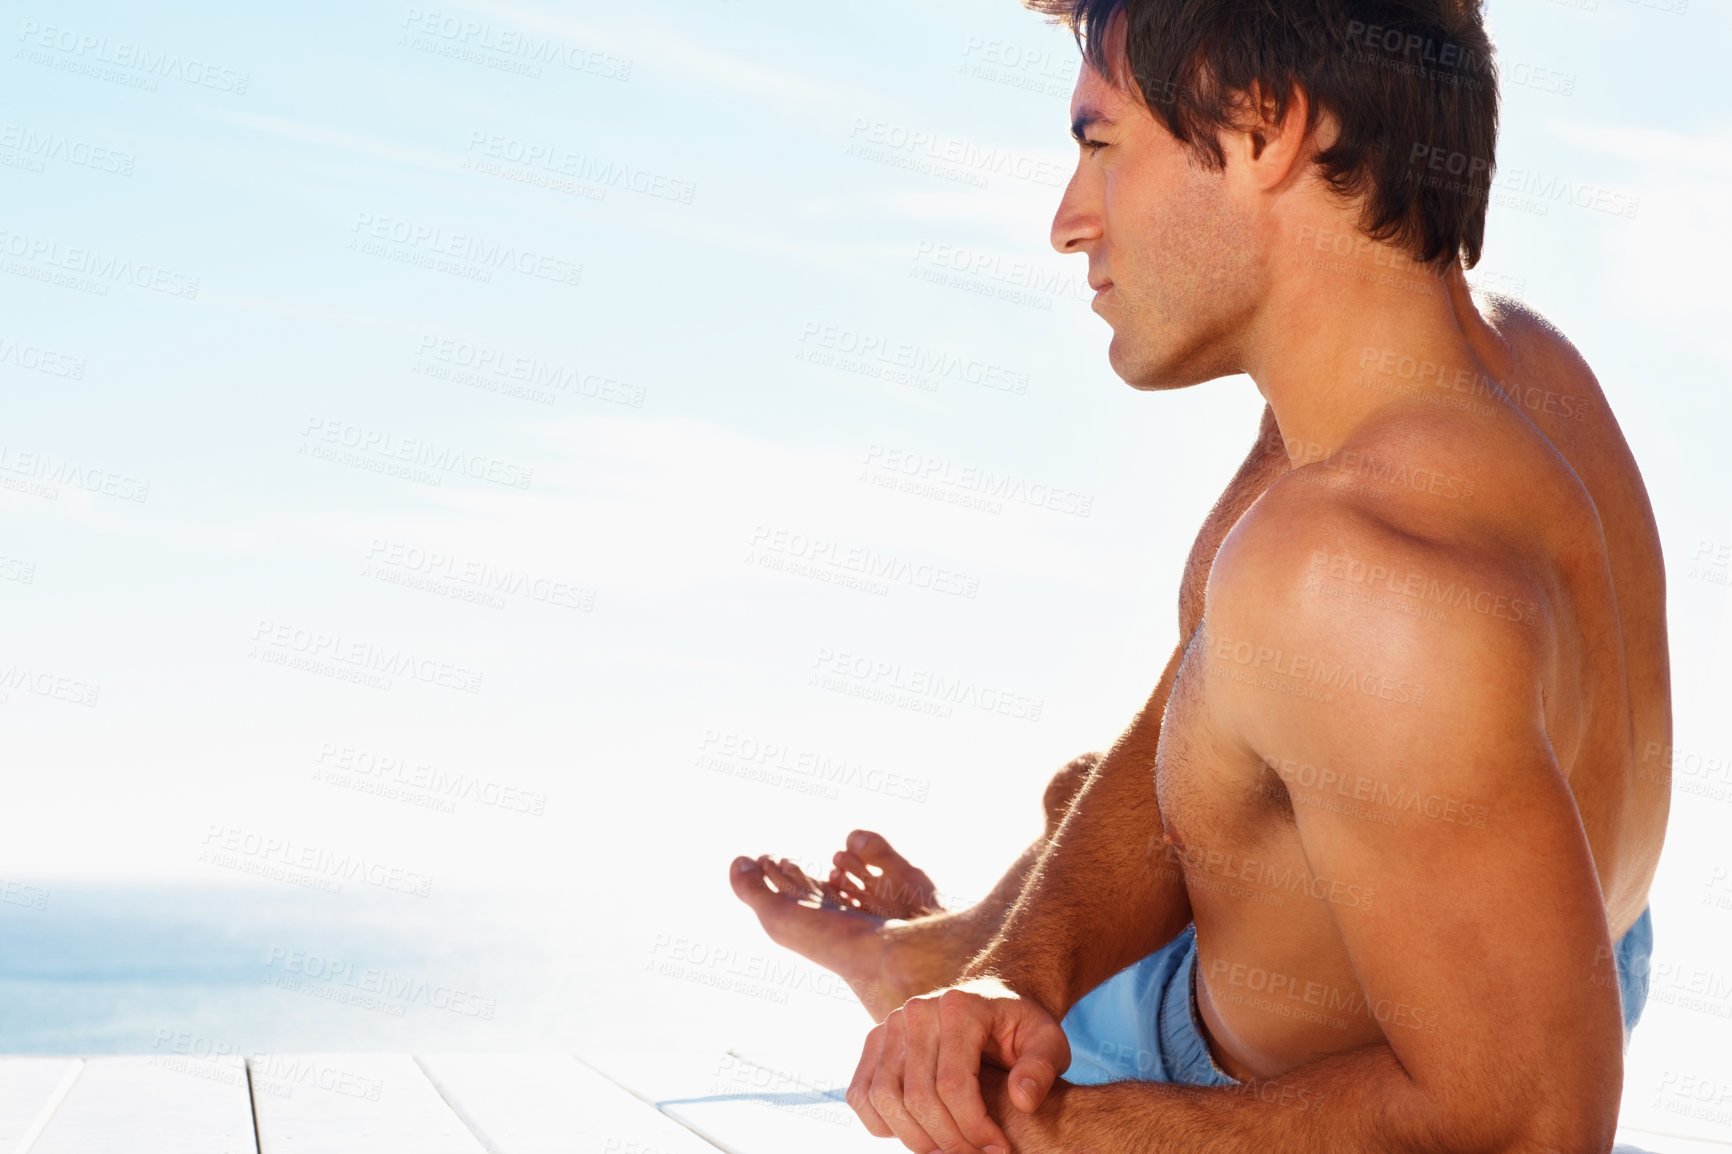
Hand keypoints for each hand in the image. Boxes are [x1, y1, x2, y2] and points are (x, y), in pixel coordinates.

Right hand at [847, 977, 1070, 1153]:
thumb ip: (1042, 1067)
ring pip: (885, 1099)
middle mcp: (917, 1010)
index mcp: (959, 1008)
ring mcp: (890, 1024)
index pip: (953, 1084)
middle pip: (918, 1096)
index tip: (998, 1149)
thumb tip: (1023, 1099)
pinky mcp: (875, 1041)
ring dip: (915, 1139)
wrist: (992, 1001)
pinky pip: (861, 1093)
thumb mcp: (1048, 1040)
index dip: (973, 1128)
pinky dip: (881, 1124)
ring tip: (949, 1151)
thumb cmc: (1021, 1027)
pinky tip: (916, 1133)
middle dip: (948, 1140)